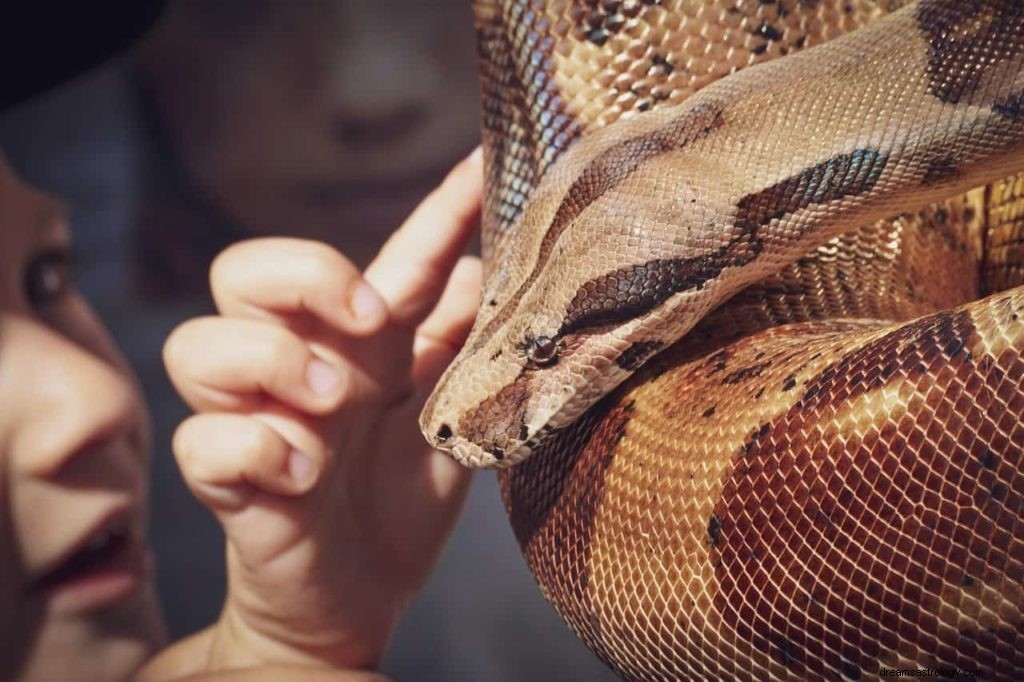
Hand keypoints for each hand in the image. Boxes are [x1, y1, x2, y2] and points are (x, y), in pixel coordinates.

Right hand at [158, 149, 482, 672]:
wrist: (355, 605)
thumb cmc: (395, 511)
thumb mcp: (446, 428)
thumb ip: (457, 356)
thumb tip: (482, 272)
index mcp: (359, 350)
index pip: (390, 263)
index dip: (436, 215)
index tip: (481, 170)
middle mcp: (297, 371)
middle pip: (243, 270)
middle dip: (304, 275)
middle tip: (370, 321)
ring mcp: (254, 421)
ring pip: (196, 344)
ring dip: (269, 359)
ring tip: (331, 402)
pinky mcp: (226, 482)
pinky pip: (200, 440)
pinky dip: (254, 446)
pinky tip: (304, 474)